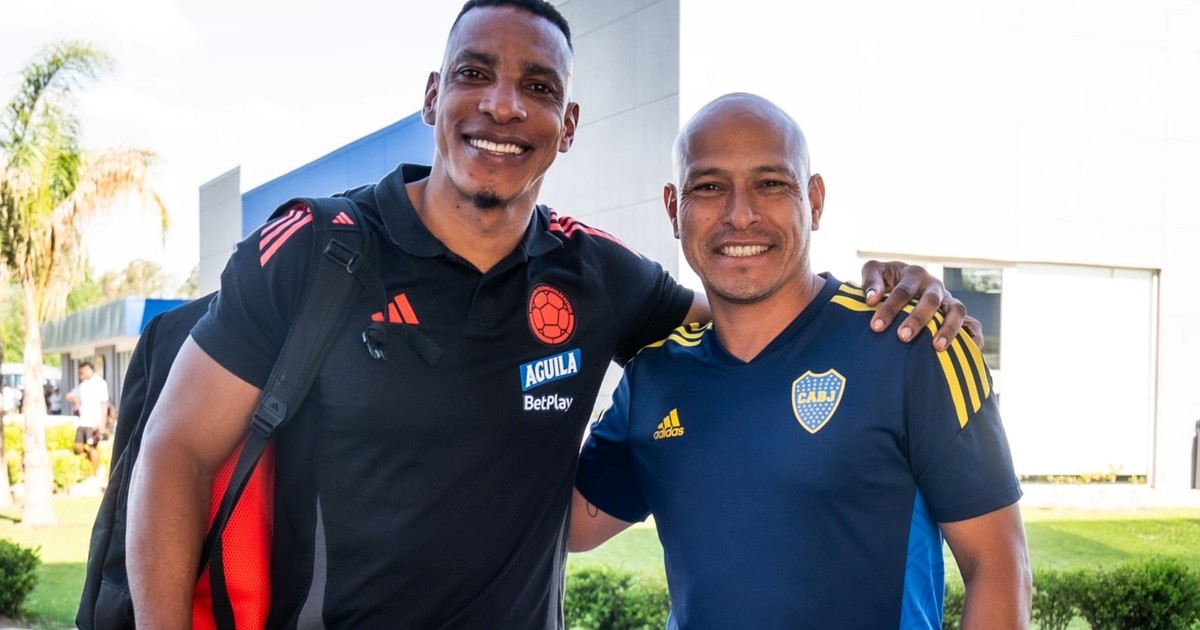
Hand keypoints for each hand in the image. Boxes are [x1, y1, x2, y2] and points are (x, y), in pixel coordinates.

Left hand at [860, 260, 984, 351]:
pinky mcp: (959, 316)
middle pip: (931, 300)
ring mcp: (949, 301)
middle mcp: (934, 286)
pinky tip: (970, 350)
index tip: (876, 326)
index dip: (890, 308)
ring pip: (957, 311)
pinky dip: (974, 336)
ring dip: (949, 329)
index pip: (903, 291)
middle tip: (903, 337)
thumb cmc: (885, 280)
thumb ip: (870, 280)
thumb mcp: (874, 271)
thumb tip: (872, 299)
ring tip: (936, 347)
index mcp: (914, 274)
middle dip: (918, 319)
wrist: (901, 283)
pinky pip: (973, 325)